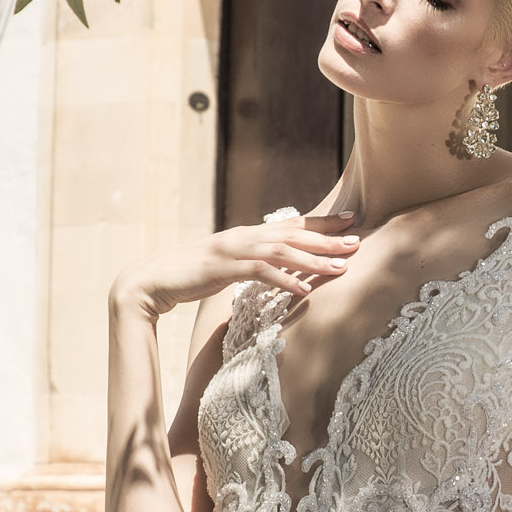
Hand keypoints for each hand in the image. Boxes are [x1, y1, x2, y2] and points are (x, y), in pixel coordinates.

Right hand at [112, 211, 357, 318]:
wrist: (153, 280)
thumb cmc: (190, 276)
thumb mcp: (228, 266)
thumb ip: (251, 263)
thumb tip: (274, 268)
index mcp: (246, 234)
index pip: (291, 225)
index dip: (321, 223)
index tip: (350, 221)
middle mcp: (243, 236)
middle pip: (294, 234)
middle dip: (328, 239)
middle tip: (357, 242)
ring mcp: (233, 250)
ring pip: (282, 251)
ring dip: (314, 260)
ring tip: (340, 269)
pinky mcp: (223, 268)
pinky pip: (260, 272)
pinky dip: (284, 280)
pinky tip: (304, 290)